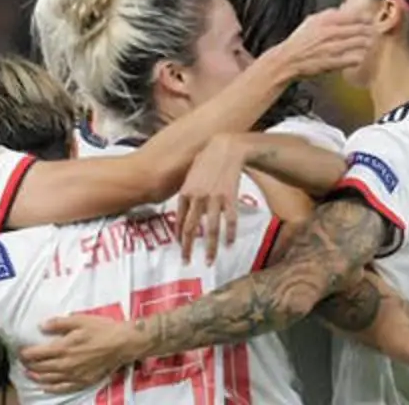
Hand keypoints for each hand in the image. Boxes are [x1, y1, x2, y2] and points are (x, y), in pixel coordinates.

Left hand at [20, 315, 144, 393]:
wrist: (122, 344)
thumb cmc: (101, 329)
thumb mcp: (79, 320)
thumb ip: (59, 323)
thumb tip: (41, 326)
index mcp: (63, 347)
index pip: (38, 353)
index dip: (26, 353)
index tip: (20, 351)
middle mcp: (66, 364)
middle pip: (41, 367)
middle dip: (29, 365)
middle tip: (22, 362)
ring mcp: (74, 375)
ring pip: (50, 379)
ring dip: (37, 377)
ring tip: (28, 374)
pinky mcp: (83, 381)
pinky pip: (63, 388)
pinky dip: (51, 388)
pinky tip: (45, 387)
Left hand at [177, 134, 245, 264]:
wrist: (227, 147)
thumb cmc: (208, 157)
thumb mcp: (191, 172)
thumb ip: (188, 189)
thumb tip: (186, 203)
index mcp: (186, 192)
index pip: (179, 219)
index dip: (178, 235)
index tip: (179, 246)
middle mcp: (198, 198)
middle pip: (190, 228)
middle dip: (187, 247)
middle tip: (185, 261)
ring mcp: (214, 199)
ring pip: (210, 229)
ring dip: (209, 248)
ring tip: (208, 261)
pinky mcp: (230, 198)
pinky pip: (229, 221)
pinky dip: (230, 234)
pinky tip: (229, 245)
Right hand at [273, 8, 371, 77]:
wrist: (287, 60)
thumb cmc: (299, 42)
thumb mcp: (310, 21)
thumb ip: (327, 15)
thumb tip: (343, 10)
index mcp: (324, 21)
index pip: (353, 16)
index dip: (365, 18)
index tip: (370, 20)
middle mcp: (328, 32)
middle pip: (359, 29)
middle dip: (369, 31)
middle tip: (373, 33)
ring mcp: (330, 48)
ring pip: (359, 43)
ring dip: (367, 44)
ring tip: (369, 44)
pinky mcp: (331, 62)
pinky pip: (353, 59)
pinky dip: (359, 57)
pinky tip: (360, 57)